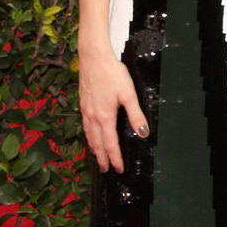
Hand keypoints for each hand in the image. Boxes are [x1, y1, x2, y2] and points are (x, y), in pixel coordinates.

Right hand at [79, 48, 147, 173]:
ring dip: (94, 148)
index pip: (110, 144)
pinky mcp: (83, 103)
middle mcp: (92, 116)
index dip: (115, 158)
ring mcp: (85, 110)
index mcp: (104, 117)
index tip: (118, 169)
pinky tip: (90, 134)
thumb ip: (136, 115)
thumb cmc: (111, 73)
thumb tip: (143, 133)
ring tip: (97, 156)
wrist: (93, 57)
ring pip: (89, 135)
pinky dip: (88, 135)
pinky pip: (85, 125)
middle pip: (97, 143)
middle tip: (106, 169)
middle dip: (102, 158)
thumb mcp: (128, 94)